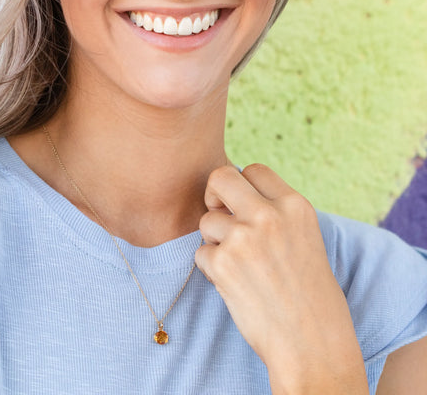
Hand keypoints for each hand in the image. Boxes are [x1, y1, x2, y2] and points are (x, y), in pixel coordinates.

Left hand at [195, 164, 368, 393]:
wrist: (313, 345)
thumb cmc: (310, 294)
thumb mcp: (304, 237)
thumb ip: (275, 212)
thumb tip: (234, 193)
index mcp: (295, 205)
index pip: (253, 169)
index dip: (243, 185)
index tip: (241, 204)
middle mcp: (269, 215)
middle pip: (220, 177)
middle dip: (214, 194)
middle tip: (221, 216)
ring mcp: (244, 238)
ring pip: (206, 221)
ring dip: (215, 241)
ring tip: (239, 265)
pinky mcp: (223, 263)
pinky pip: (201, 253)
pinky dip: (211, 268)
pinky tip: (234, 284)